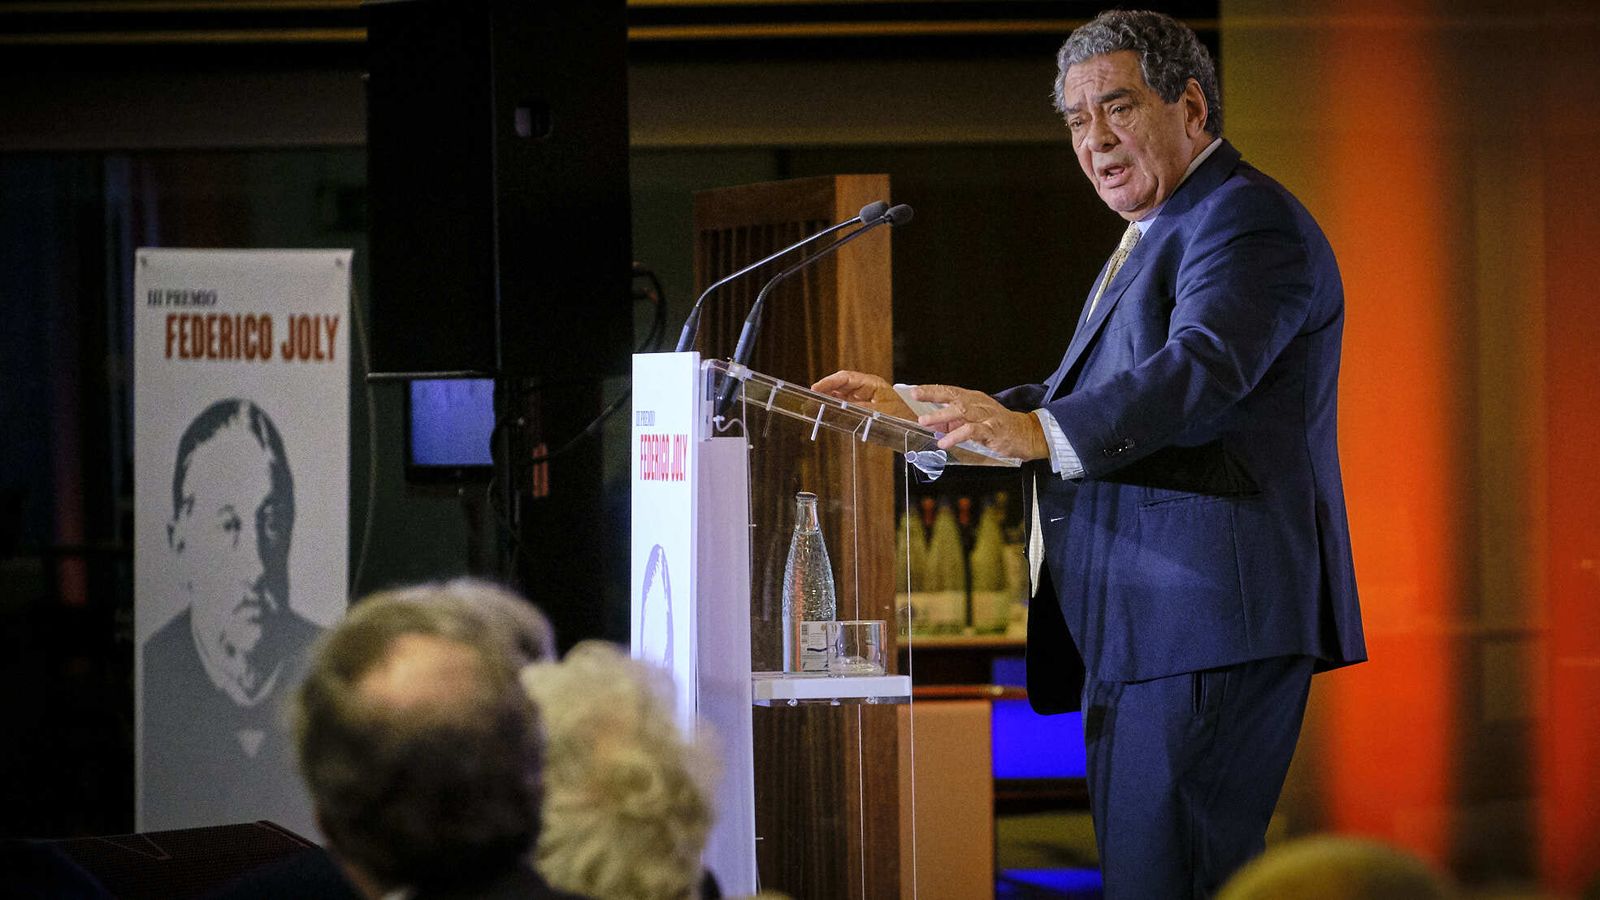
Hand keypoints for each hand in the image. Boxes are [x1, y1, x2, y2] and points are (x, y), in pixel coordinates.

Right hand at [811, 370, 915, 419]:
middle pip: (840, 385)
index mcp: (871, 383)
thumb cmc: (903, 413)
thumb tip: (842, 408)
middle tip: (811, 398)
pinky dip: (835, 407)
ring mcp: (862, 396)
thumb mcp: (883, 412)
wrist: (914, 421)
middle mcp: (864, 387)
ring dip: (828, 399)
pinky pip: (845, 404)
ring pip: (840, 394)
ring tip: (814, 406)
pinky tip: (825, 412)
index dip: (829, 382)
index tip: (816, 388)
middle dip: (825, 390)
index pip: (846, 378)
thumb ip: (862, 410)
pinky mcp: (861, 406)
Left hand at [912, 384, 1049, 460]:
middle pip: (953, 396)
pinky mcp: (992, 430)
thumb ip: (952, 422)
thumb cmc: (998, 427)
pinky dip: (956, 436)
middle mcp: (978, 404)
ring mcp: (986, 416)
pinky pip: (971, 431)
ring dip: (940, 416)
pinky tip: (944, 442)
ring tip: (924, 421)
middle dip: (933, 394)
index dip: (931, 390)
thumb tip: (932, 423)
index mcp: (973, 399)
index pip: (949, 391)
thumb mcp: (973, 421)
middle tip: (916, 395)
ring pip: (960, 411)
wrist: (1026, 434)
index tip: (914, 390)